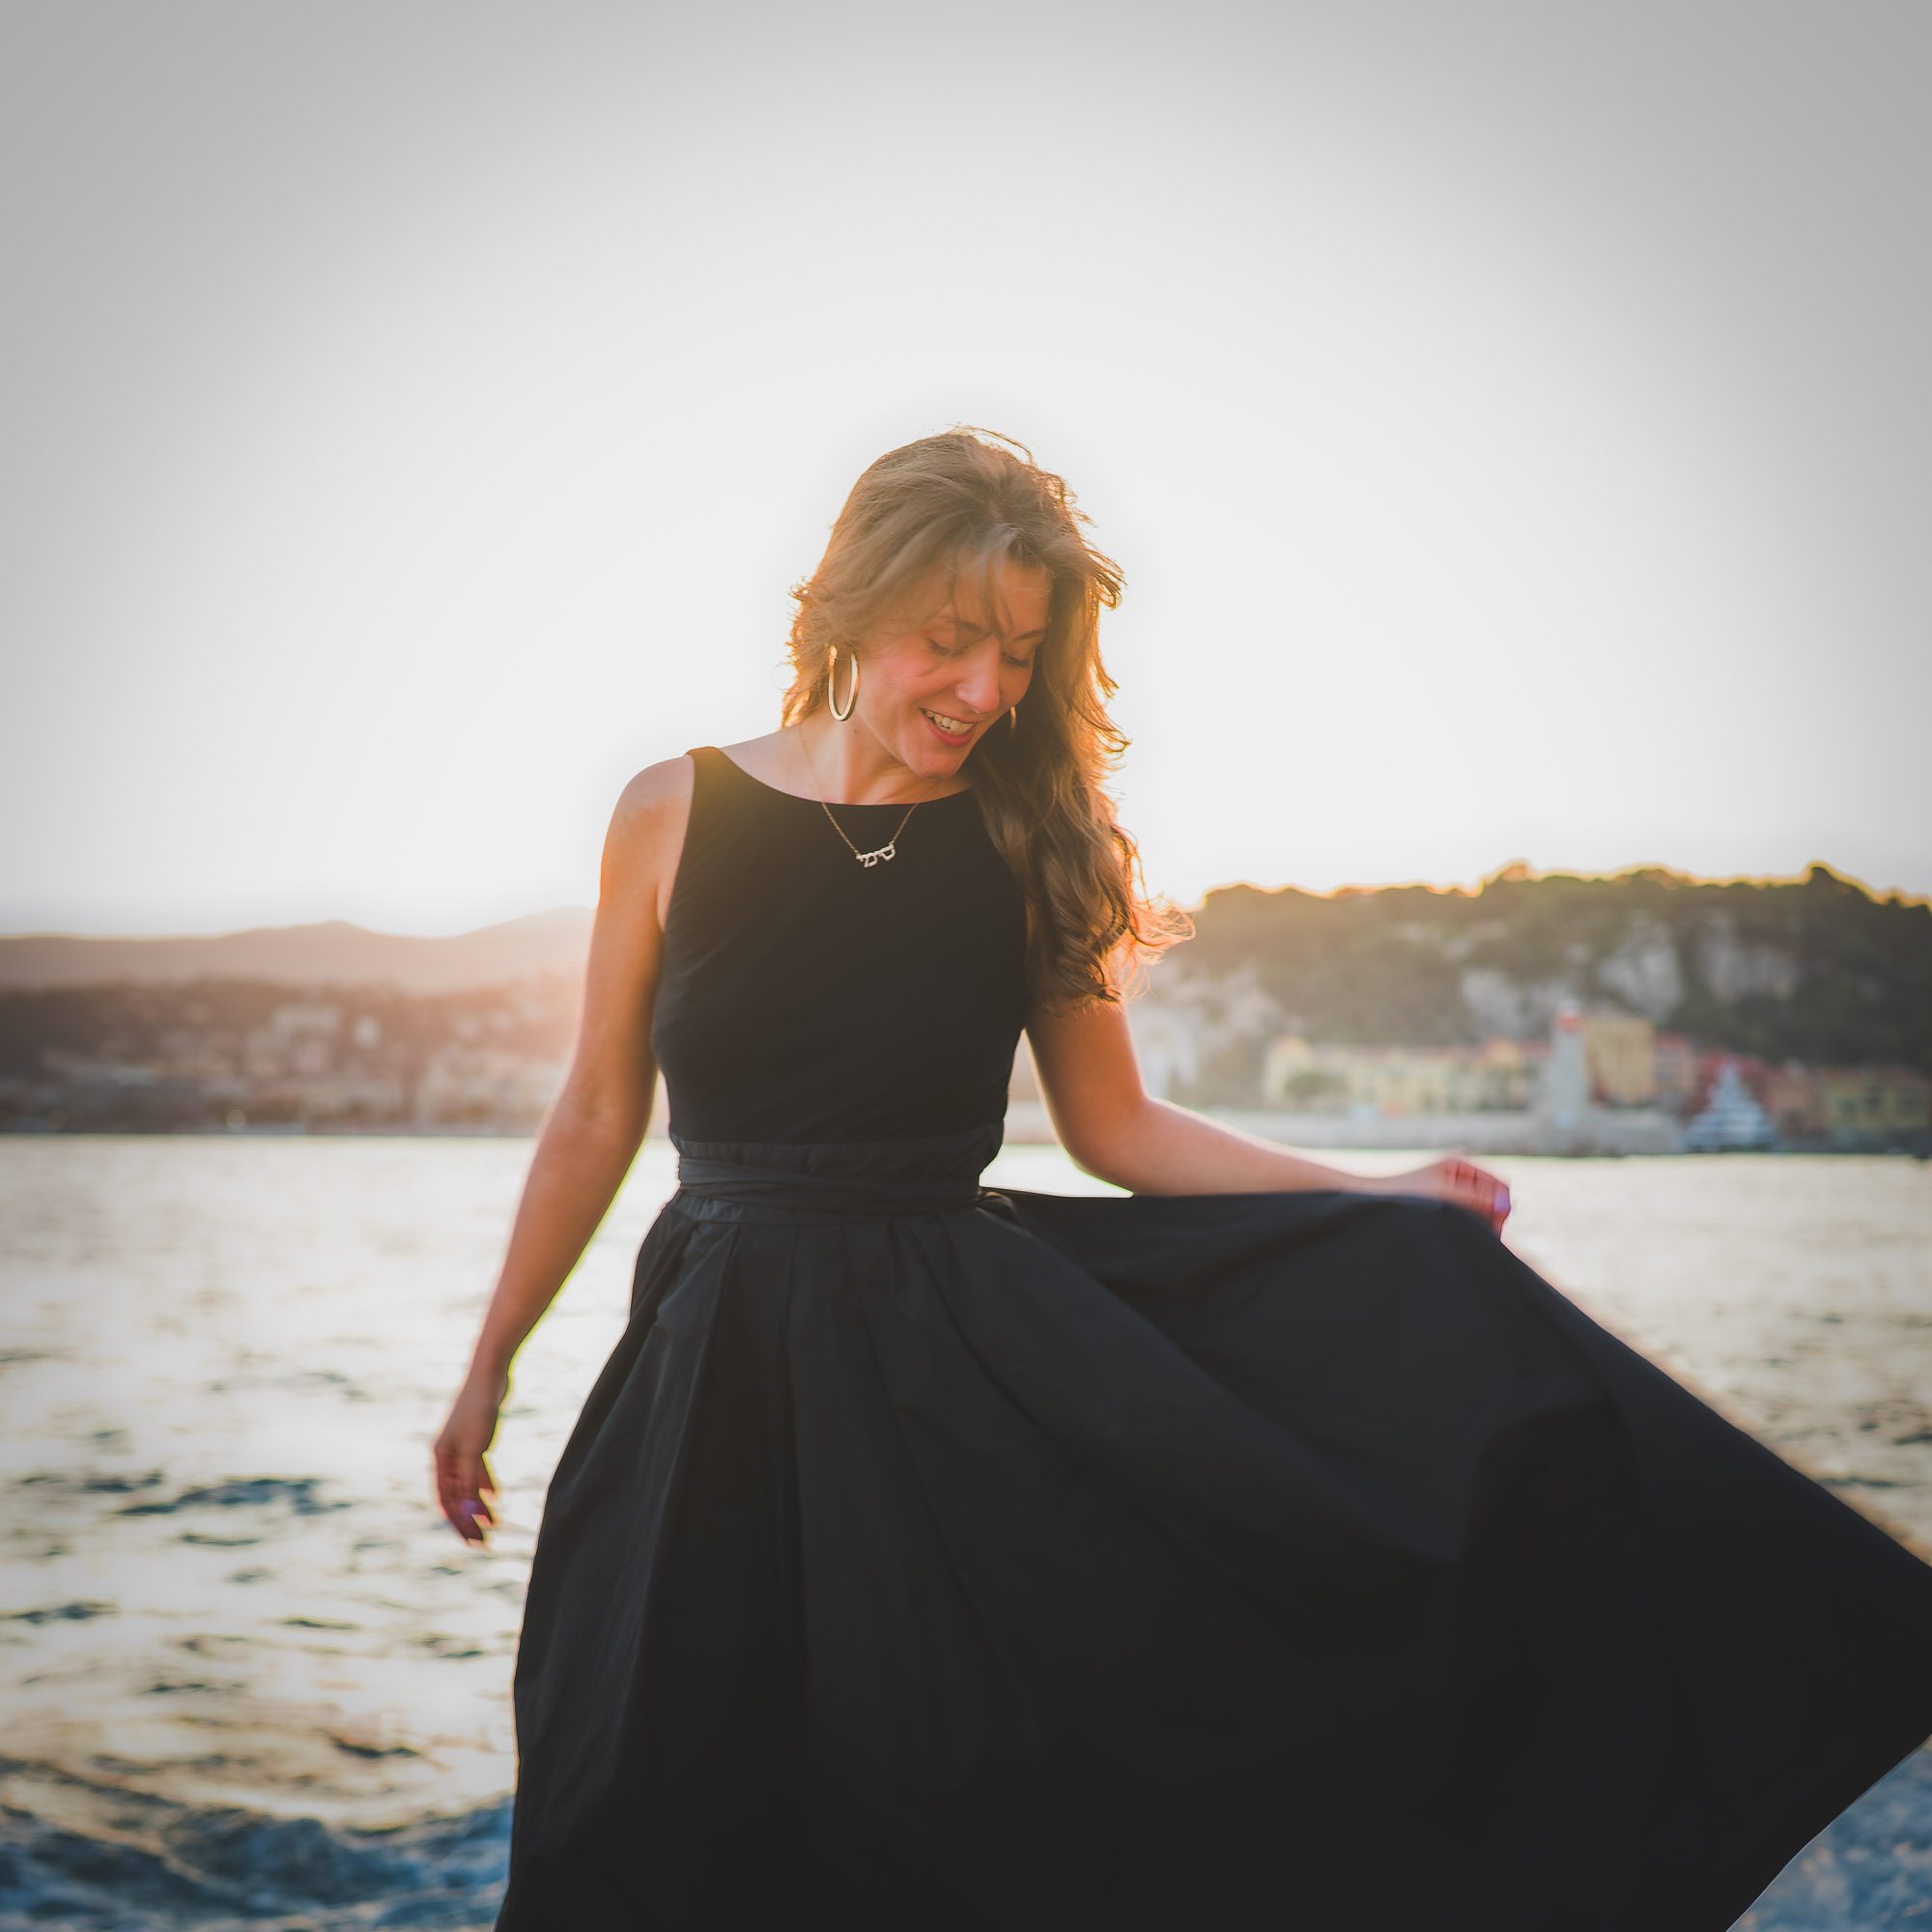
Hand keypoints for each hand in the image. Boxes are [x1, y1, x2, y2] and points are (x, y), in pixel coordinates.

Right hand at [433, 1366, 506, 1544]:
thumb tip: (470, 1511)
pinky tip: (495, 1499)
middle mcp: (447, 1456)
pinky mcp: (477, 1441)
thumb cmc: (478, 1411)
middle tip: (482, 1542)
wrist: (490, 1377)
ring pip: (468, 1484)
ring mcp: (461, 1448)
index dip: (458, 1522)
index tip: (471, 1541)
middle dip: (467, 1519)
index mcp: (440, 1458)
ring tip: (493, 1524)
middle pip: (456, 1495)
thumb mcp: (475, 1449)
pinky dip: (485, 1485)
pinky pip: (478, 1470)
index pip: (446, 1499)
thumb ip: (471, 1480)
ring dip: (479, 1505)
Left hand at [1378, 1150, 1512, 1234]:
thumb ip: (1477, 1199)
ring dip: (1477, 1224)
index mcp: (1463, 1163)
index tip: (1489, 1226)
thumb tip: (1509, 1204)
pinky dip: (1467, 1227)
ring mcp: (1455, 1191)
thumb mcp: (1444, 1196)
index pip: (1502, 1187)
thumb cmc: (1405, 1195)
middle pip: (1496, 1201)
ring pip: (1484, 1213)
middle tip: (1471, 1233)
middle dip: (1490, 1218)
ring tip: (1457, 1231)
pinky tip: (1454, 1233)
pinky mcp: (1448, 1205)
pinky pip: (1471, 1218)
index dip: (1501, 1209)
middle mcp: (1462, 1175)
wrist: (1372, 1200)